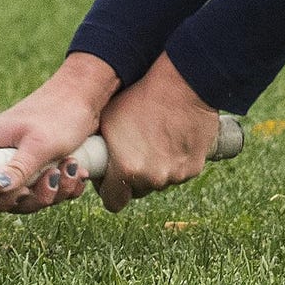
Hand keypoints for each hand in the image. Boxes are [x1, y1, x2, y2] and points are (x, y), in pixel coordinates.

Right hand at [0, 53, 116, 213]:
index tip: (24, 194)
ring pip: (30, 195)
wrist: (86, 94)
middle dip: (37, 195)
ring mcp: (19, 160)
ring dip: (56, 190)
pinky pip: (46, 189)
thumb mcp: (40, 144)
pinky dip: (65, 186)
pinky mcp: (39, 164)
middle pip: (8, 198)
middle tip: (57, 177)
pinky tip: (79, 171)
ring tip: (74, 167)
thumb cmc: (61, 112)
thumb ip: (19, 168)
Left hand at [90, 53, 220, 212]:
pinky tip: (172, 137)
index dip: (109, 189)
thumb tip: (91, 158)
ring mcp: (175, 176)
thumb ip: (100, 147)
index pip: (112, 202)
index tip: (110, 176)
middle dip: (133, 177)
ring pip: (158, 181)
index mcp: (126, 169)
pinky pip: (178, 172)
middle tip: (133, 150)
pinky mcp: (194, 168)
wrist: (183, 83)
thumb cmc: (141, 95)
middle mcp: (151, 179)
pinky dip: (174, 161)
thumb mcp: (108, 119)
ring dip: (155, 168)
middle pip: (137, 191)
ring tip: (155, 138)